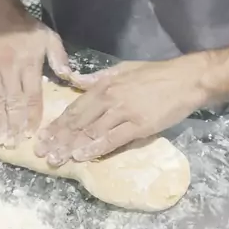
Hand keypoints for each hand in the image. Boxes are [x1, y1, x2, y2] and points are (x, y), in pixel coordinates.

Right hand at [0, 2, 69, 147]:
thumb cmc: (26, 28)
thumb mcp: (48, 37)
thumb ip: (59, 57)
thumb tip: (69, 77)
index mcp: (28, 64)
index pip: (32, 95)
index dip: (31, 116)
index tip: (31, 134)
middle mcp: (9, 69)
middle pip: (12, 101)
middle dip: (13, 125)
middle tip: (12, 144)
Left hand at [34, 58, 202, 164]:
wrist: (185, 79)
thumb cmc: (155, 74)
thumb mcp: (122, 69)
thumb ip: (97, 78)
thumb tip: (74, 80)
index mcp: (104, 85)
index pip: (75, 108)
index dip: (58, 124)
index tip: (43, 136)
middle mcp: (110, 99)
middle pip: (78, 122)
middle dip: (59, 139)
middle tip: (42, 153)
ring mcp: (124, 112)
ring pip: (92, 132)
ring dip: (72, 147)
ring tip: (56, 159)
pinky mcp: (139, 125)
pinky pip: (113, 139)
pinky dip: (96, 148)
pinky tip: (82, 156)